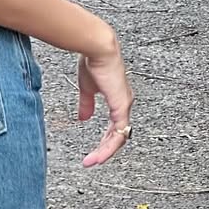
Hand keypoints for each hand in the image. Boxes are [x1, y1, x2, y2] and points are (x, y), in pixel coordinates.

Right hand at [77, 39, 132, 167]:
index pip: (115, 127)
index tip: (95, 149)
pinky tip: (100, 153)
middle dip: (105, 150)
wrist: (97, 48)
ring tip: (93, 161)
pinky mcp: (121, 106)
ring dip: (106, 151)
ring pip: (120, 138)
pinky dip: (109, 146)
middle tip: (92, 160)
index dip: (106, 139)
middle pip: (119, 136)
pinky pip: (118, 133)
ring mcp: (124, 106)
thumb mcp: (87, 87)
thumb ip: (87, 104)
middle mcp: (124, 104)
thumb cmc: (93, 61)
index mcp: (117, 99)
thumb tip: (83, 118)